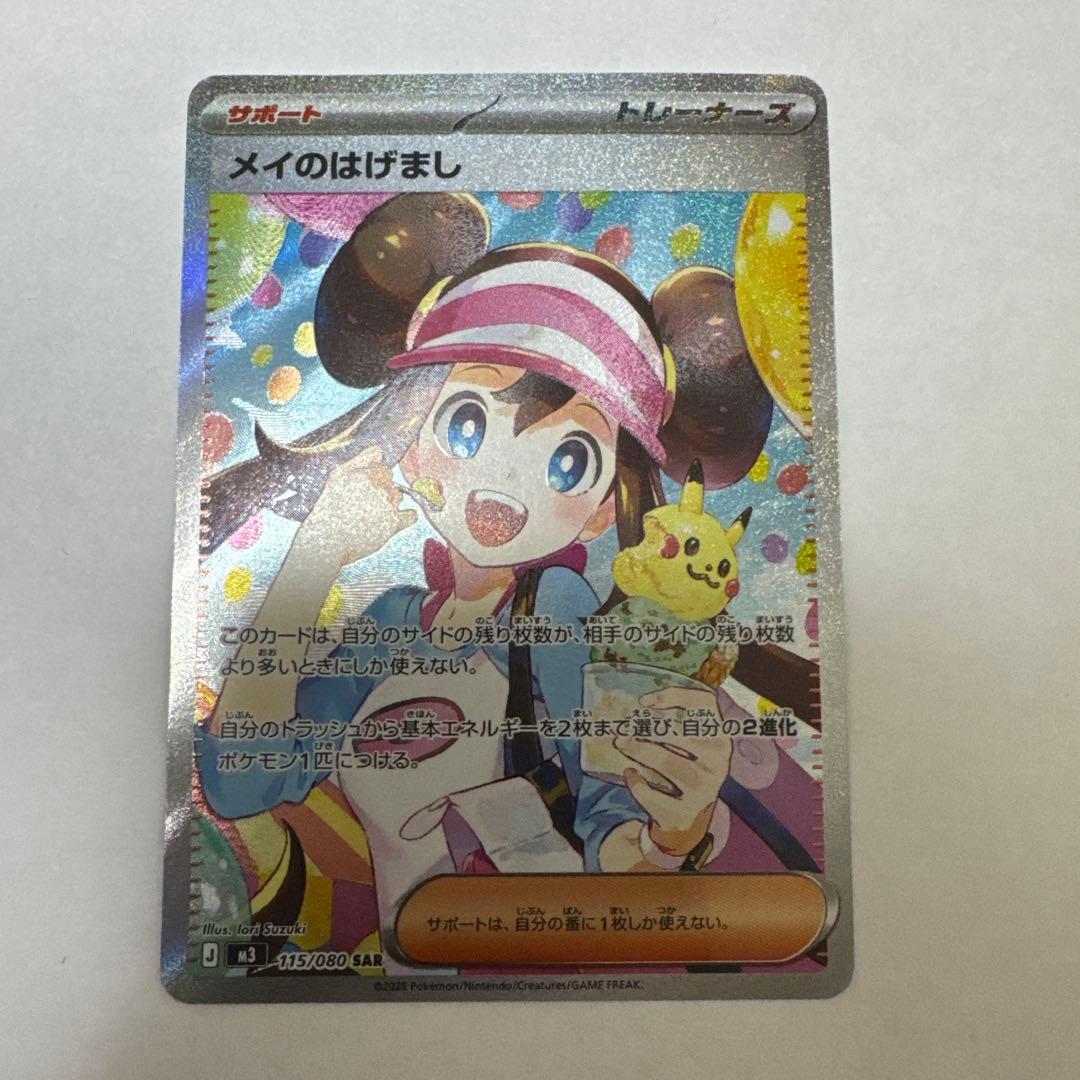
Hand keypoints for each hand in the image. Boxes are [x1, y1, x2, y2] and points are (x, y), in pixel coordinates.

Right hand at [298, 447, 416, 566]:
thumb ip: (360, 460)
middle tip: (365, 503)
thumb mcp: (336, 476)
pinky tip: (394, 519)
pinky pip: (410, 516)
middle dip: (381, 489)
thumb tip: (378, 451)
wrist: (327, 541)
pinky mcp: (393, 523)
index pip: (382, 468)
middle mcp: (378, 487)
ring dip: (389, 502)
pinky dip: (406, 517)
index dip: (374, 478)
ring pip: (398, 496)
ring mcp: (388, 505)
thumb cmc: (327, 511)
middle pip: (390, 482)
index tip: (365, 488)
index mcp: (363, 473)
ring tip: (371, 514)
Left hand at [615, 686, 732, 857]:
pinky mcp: (686, 812)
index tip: (643, 701)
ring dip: (642, 751)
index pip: (705, 705)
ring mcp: (705, 789)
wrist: (688, 817)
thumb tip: (638, 706)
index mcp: (719, 738)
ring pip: (671, 764)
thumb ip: (671, 724)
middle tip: (624, 728)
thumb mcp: (687, 746)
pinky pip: (657, 797)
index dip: (675, 697)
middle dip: (650, 729)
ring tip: (621, 743)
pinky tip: (630, 774)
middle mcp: (718, 762)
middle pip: (684, 736)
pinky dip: (639, 785)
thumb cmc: (683, 768)